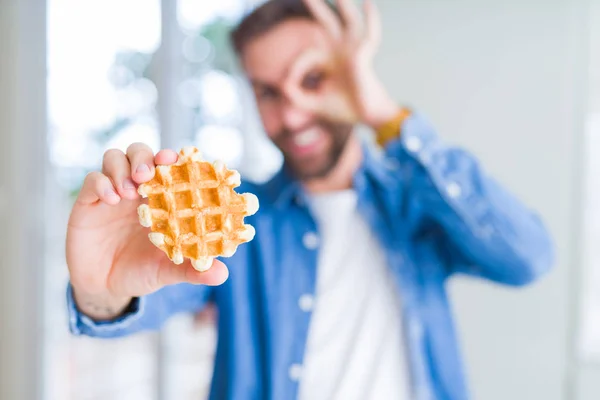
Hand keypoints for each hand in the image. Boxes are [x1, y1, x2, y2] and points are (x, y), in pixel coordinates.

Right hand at [66, 144, 228, 318]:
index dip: (173, 159)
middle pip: (139, 152)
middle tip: (147, 175)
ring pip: (114, 158)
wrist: (105, 287)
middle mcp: (136, 189)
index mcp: (159, 198)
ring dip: (122, 168)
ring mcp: (112, 192)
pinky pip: (92, 180)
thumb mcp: (168, 271)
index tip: (178, 160)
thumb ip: (193, 270)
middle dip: (145, 157)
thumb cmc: (141, 272)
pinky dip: (102, 184)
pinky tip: (111, 200)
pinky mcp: (88, 201)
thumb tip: (222, 274)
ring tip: (130, 193)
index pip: (167, 166)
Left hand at [284, 0, 399, 127]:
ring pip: (348, 20)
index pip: (307, 55)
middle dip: (315, 5)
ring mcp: (353, 50)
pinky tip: (368, 3)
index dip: (295, 69)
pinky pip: (369, 35)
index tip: (289, 85)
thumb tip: (283, 84)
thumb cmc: (344, 109)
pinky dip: (371, 19)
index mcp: (329, 60)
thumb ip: (294, 95)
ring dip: (342, 4)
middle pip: (327, 21)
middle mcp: (341, 51)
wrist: (365, 118)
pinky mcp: (362, 56)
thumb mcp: (312, 103)